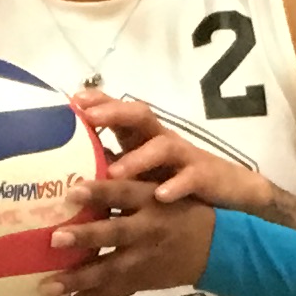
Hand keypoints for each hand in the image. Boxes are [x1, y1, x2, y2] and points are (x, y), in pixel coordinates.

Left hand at [52, 192, 214, 295]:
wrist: (218, 248)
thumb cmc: (182, 210)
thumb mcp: (162, 188)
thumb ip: (127, 182)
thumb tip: (83, 163)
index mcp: (151, 200)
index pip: (124, 193)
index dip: (100, 192)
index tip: (72, 190)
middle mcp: (147, 229)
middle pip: (115, 233)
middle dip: (86, 237)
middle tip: (54, 239)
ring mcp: (143, 260)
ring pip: (108, 271)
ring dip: (77, 280)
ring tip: (45, 287)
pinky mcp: (139, 282)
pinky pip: (106, 295)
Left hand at [71, 93, 287, 220]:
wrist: (228, 196)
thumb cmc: (174, 183)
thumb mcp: (140, 174)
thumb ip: (111, 166)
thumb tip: (67, 175)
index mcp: (144, 139)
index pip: (121, 111)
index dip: (100, 101)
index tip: (73, 99)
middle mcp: (162, 141)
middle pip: (140, 116)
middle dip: (115, 113)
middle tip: (89, 117)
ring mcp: (184, 157)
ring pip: (162, 146)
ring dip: (138, 158)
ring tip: (115, 172)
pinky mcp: (204, 176)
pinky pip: (191, 177)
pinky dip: (176, 185)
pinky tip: (161, 196)